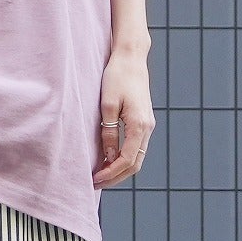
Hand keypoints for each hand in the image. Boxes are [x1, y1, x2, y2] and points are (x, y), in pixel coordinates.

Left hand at [92, 48, 154, 188]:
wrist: (131, 57)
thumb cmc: (117, 77)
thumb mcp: (108, 106)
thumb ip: (109, 134)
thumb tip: (108, 157)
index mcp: (139, 125)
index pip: (126, 160)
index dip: (110, 173)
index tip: (94, 179)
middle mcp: (147, 128)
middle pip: (134, 165)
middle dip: (115, 177)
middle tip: (95, 183)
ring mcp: (147, 126)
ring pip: (136, 159)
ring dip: (118, 170)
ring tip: (99, 175)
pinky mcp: (143, 122)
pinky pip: (135, 148)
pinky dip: (122, 159)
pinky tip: (107, 161)